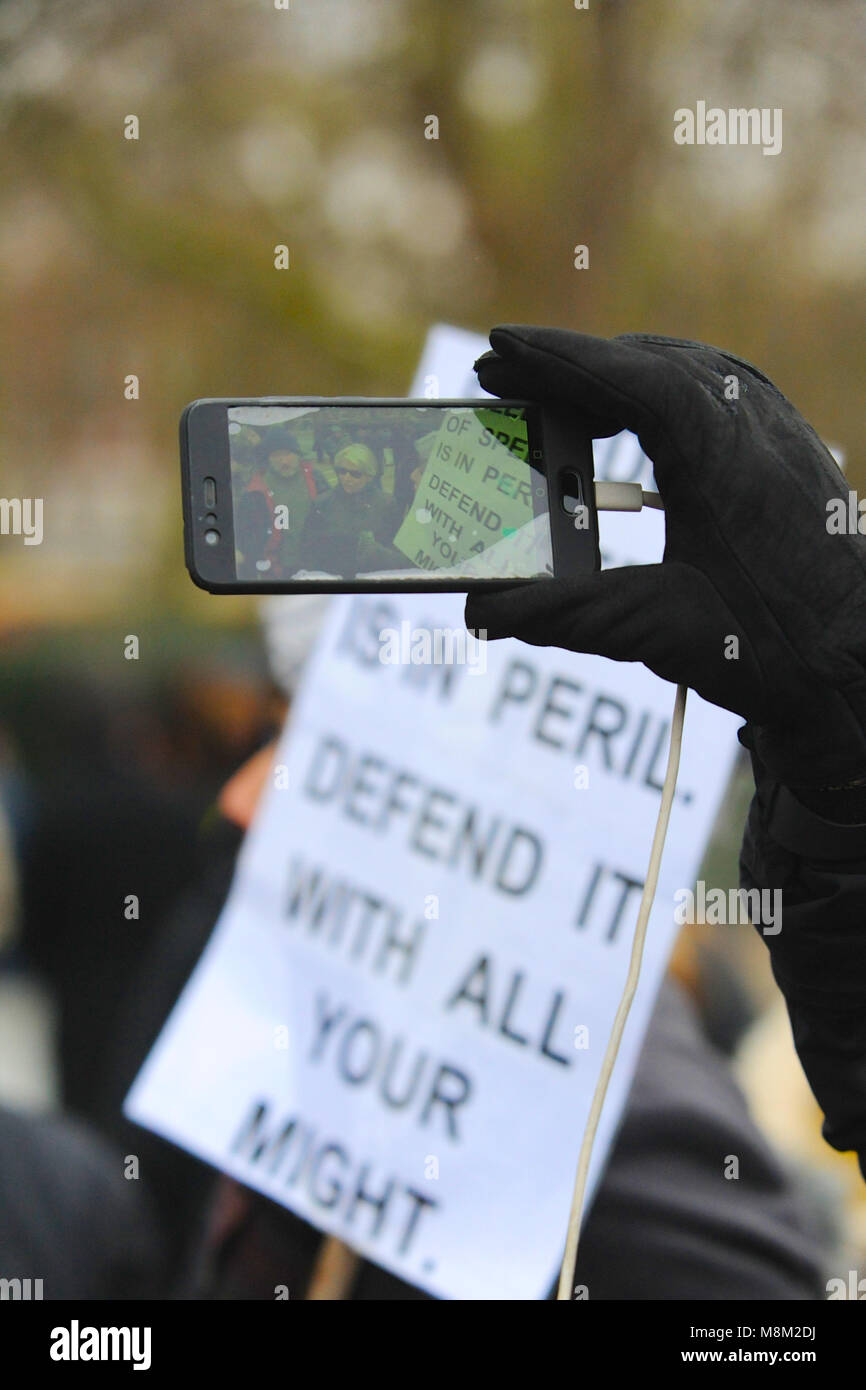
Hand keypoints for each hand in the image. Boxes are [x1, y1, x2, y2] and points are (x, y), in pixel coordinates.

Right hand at [465, 326, 865, 790]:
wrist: (860, 661)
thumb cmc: (771, 643)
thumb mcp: (655, 626)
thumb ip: (561, 613)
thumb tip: (482, 611)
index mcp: (719, 444)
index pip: (621, 374)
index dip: (551, 359)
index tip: (497, 348)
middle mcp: (751, 416)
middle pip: (642, 363)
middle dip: (568, 369)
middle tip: (504, 379)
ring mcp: (774, 421)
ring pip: (677, 369)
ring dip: (611, 378)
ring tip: (552, 397)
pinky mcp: (782, 439)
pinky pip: (707, 389)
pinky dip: (653, 392)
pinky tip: (625, 416)